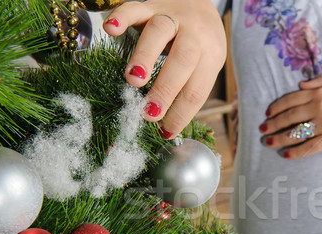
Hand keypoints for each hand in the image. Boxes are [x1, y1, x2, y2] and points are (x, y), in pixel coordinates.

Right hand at [103, 0, 226, 137]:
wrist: (200, 1)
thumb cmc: (200, 43)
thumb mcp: (205, 65)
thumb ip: (188, 88)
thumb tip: (168, 128)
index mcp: (211, 55)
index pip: (197, 89)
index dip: (181, 113)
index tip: (165, 132)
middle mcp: (194, 34)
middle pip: (183, 60)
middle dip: (165, 90)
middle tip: (149, 113)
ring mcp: (172, 16)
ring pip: (160, 31)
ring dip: (145, 56)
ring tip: (133, 80)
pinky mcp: (152, 4)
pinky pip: (136, 7)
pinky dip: (122, 16)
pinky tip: (111, 29)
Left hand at [260, 76, 321, 158]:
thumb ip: (319, 82)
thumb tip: (300, 85)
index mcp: (320, 93)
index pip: (291, 100)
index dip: (277, 107)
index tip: (268, 114)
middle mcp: (319, 108)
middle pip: (289, 117)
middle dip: (273, 124)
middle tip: (263, 129)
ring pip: (296, 133)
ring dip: (279, 139)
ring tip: (268, 142)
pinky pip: (309, 147)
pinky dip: (296, 152)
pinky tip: (286, 155)